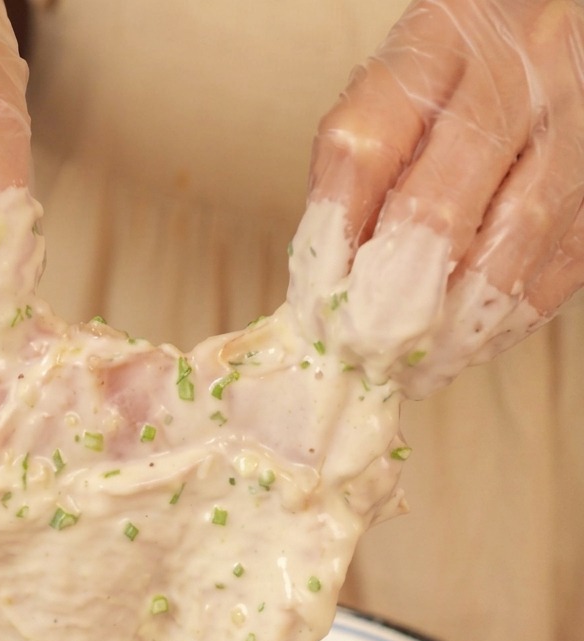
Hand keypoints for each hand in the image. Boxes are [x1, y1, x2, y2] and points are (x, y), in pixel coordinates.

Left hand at [305, 0, 583, 384]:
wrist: (549, 49)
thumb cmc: (458, 86)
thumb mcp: (397, 100)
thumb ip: (357, 177)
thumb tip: (328, 291)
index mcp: (437, 39)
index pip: (367, 150)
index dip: (336, 242)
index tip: (320, 304)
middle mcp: (516, 68)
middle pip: (440, 201)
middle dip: (396, 296)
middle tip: (369, 348)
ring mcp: (575, 118)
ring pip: (514, 237)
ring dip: (458, 321)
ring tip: (421, 364)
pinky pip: (565, 260)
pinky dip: (514, 315)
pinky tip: (474, 342)